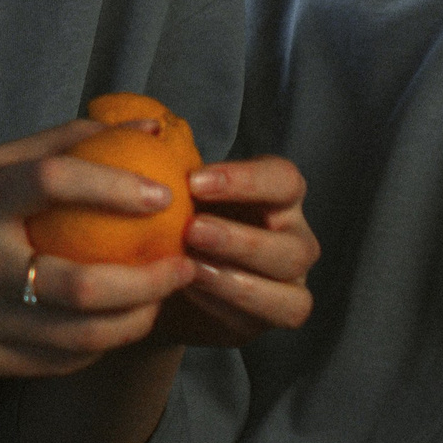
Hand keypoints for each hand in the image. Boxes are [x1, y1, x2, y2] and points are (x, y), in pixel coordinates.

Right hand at [0, 119, 197, 377]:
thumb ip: (54, 146)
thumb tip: (143, 126)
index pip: (51, 183)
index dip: (115, 187)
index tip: (163, 193)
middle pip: (81, 283)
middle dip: (150, 279)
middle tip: (185, 262)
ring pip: (80, 335)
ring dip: (136, 318)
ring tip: (162, 296)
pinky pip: (58, 362)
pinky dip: (100, 345)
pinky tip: (120, 325)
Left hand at [152, 156, 317, 348]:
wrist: (166, 285)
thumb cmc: (174, 226)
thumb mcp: (171, 197)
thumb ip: (167, 169)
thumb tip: (147, 131)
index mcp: (278, 195)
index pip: (283, 179)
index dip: (244, 180)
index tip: (192, 181)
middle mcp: (295, 235)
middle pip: (292, 241)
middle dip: (240, 238)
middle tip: (190, 231)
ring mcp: (294, 277)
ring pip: (288, 279)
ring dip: (237, 274)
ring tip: (190, 268)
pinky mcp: (283, 310)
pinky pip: (277, 309)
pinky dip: (235, 301)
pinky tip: (194, 290)